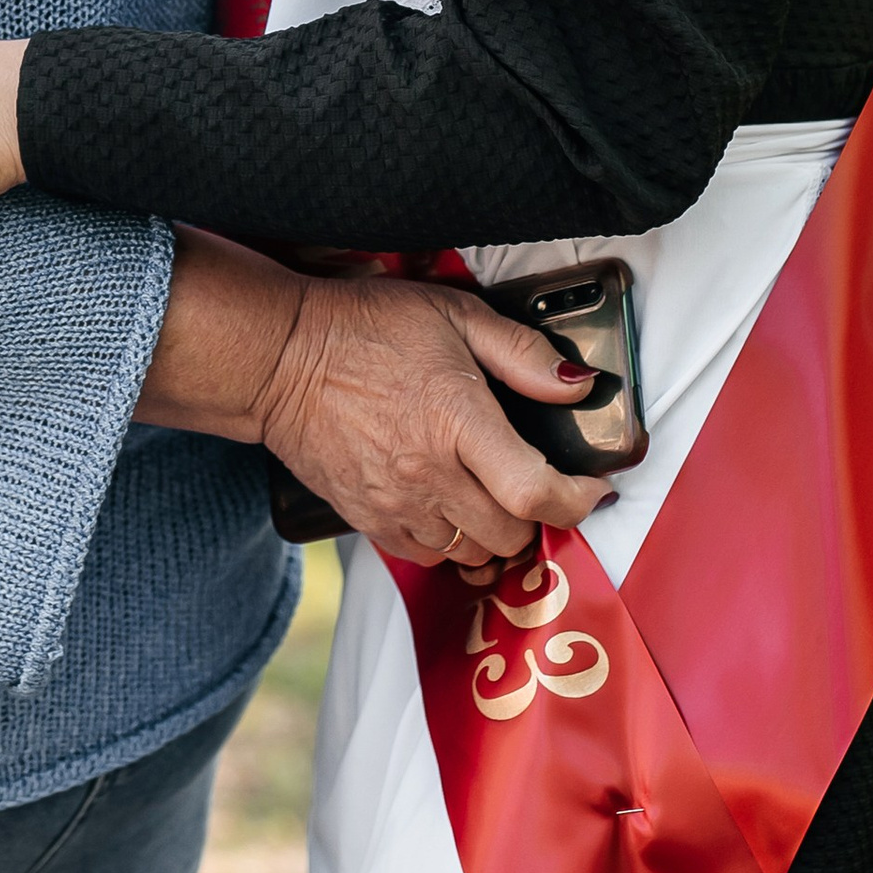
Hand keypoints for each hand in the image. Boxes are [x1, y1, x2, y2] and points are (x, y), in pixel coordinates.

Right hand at [261, 273, 615, 570]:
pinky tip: (449, 506)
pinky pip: (427, 556)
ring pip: (472, 554)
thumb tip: (578, 384)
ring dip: (493, 533)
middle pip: (511, 535)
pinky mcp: (367, 519)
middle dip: (537, 516)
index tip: (593, 489)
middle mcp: (429, 475)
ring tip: (492, 497)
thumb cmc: (363, 329)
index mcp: (458, 421)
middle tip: (538, 485)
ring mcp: (395, 504)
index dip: (578, 501)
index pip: (536, 493)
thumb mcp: (453, 315)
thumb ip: (523, 353)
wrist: (278, 359)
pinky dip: (450, 542)